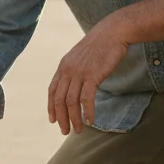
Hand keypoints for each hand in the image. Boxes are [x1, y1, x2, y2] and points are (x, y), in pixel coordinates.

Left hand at [48, 20, 129, 135]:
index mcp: (63, 66)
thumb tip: (75, 83)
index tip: (53, 120)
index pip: (52, 90)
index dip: (51, 107)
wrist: (113, 32)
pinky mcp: (93, 75)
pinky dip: (87, 111)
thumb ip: (75, 69)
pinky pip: (86, 98)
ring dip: (74, 119)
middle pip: (59, 100)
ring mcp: (79, 72)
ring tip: (78, 131)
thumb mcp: (81, 57)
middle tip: (65, 132)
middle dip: (61, 118)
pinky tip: (89, 121)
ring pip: (71, 102)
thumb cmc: (100, 45)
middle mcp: (68, 70)